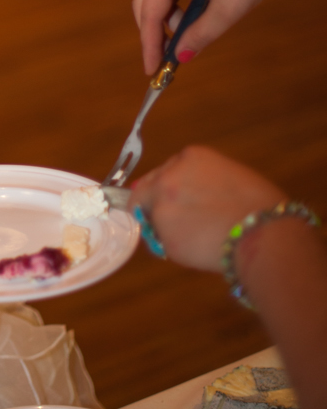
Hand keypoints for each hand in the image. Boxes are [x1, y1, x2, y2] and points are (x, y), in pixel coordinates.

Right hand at [132, 0, 282, 72]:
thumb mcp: (228, 9)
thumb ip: (200, 35)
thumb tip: (181, 55)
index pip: (149, 11)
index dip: (149, 43)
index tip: (151, 68)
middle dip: (154, 29)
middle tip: (163, 56)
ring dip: (170, 15)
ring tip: (189, 33)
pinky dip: (179, 0)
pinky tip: (196, 12)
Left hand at [132, 146, 285, 270]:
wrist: (264, 234)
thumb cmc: (261, 206)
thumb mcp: (231, 176)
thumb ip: (204, 180)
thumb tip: (194, 194)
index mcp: (189, 157)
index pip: (165, 172)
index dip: (170, 190)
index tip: (179, 203)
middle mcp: (169, 176)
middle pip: (145, 191)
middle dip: (154, 207)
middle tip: (176, 224)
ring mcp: (162, 205)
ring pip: (151, 219)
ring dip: (165, 229)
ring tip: (197, 240)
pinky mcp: (163, 234)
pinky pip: (162, 243)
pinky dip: (175, 249)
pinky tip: (199, 251)